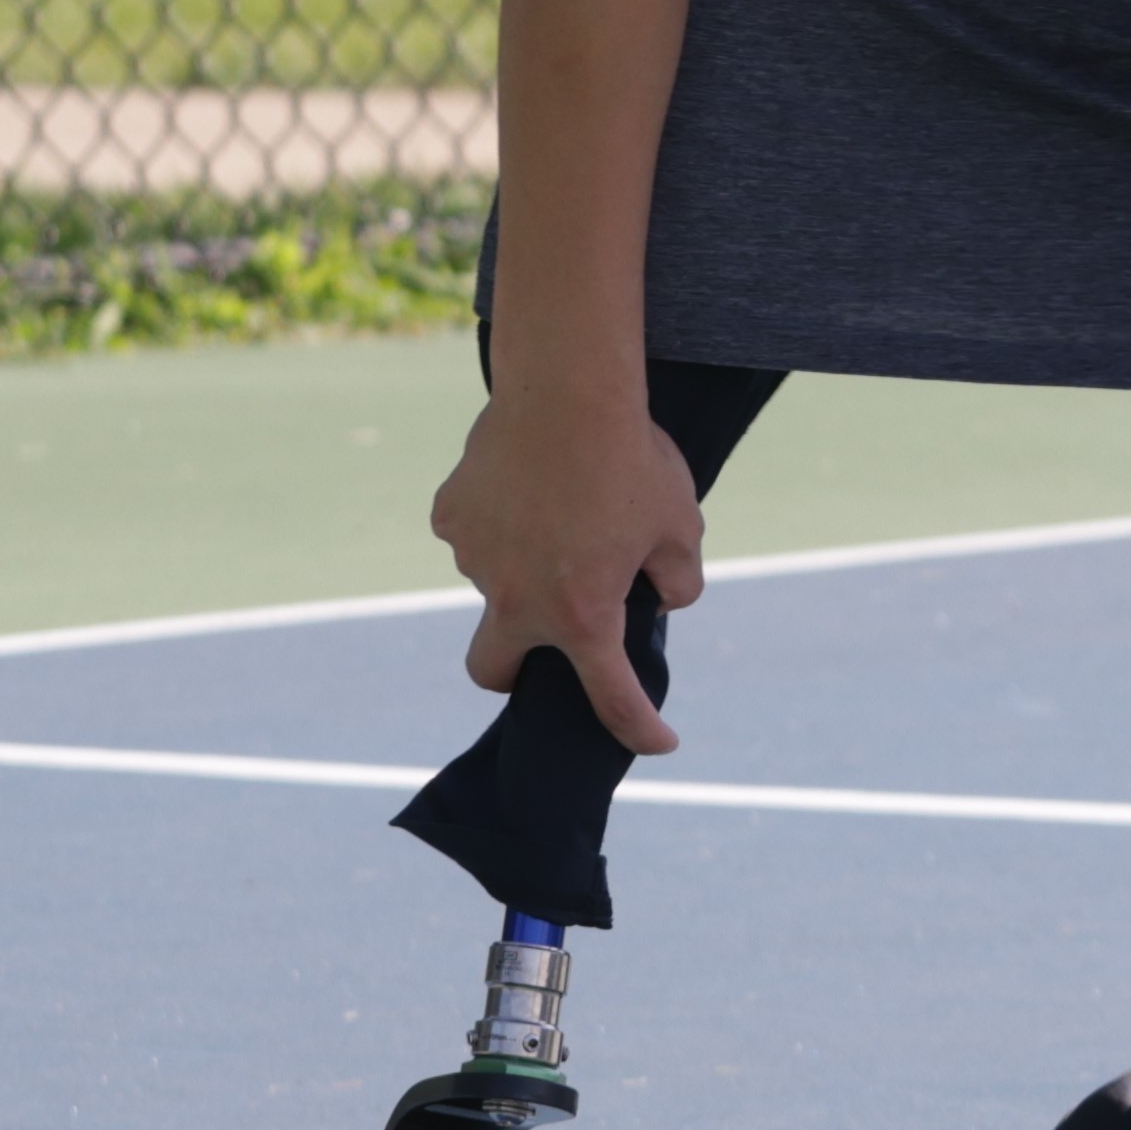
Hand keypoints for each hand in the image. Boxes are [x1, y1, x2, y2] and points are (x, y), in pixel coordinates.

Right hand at [432, 363, 702, 759]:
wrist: (568, 386)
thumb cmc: (632, 456)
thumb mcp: (680, 524)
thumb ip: (678, 577)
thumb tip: (661, 598)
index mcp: (582, 616)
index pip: (611, 698)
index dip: (638, 729)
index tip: (657, 743)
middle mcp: (518, 600)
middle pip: (493, 670)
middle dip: (514, 674)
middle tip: (547, 641)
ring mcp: (475, 559)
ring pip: (492, 581)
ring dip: (520, 565)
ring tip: (558, 507)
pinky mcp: (449, 516)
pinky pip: (473, 531)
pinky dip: (496, 521)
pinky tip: (523, 483)